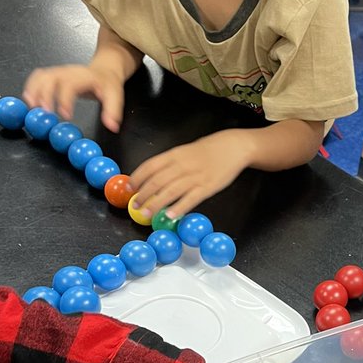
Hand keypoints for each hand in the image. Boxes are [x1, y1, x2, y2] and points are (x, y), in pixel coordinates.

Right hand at [22, 63, 125, 131]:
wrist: (104, 70)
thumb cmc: (107, 83)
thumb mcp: (115, 96)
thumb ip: (113, 111)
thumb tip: (111, 126)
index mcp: (84, 76)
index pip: (70, 84)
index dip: (65, 100)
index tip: (65, 116)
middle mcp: (68, 71)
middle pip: (50, 78)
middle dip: (44, 95)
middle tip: (43, 113)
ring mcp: (58, 72)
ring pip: (41, 76)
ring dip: (33, 91)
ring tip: (31, 107)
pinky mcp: (52, 75)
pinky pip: (37, 77)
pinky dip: (30, 87)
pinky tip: (29, 100)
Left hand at [129, 130, 250, 219]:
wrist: (233, 147)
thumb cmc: (209, 150)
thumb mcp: (186, 151)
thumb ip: (171, 163)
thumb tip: (153, 177)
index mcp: (175, 154)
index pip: (150, 166)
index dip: (137, 177)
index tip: (130, 187)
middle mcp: (182, 165)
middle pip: (157, 181)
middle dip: (143, 194)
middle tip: (135, 205)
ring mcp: (195, 176)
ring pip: (170, 191)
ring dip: (156, 204)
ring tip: (146, 213)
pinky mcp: (208, 187)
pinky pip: (191, 199)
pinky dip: (179, 207)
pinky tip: (170, 215)